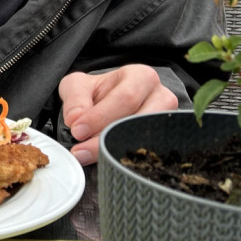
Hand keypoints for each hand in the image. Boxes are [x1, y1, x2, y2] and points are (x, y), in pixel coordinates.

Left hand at [58, 65, 178, 165]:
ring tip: (91, 156)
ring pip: (146, 141)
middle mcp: (161, 97)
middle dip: (106, 137)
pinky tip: (107, 163)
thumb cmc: (96, 93)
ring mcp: (166, 122)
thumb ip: (74, 99)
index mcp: (141, 77)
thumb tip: (75, 119)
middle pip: (138, 121)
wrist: (107, 104)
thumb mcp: (78, 86)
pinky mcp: (164, 143)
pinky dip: (125, 161)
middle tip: (81, 150)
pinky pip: (149, 156)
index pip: (126, 98)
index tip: (77, 131)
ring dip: (115, 151)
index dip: (100, 116)